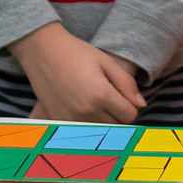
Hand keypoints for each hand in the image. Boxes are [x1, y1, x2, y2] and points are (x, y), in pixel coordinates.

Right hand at [6, 22, 143, 122]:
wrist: (42, 51)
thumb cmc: (75, 52)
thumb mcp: (106, 61)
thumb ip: (126, 83)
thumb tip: (141, 105)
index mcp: (101, 95)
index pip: (130, 115)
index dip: (131, 105)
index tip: (123, 94)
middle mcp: (86, 112)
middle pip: (117, 125)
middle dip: (119, 112)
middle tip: (110, 95)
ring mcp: (71, 119)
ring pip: (101, 130)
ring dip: (104, 119)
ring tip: (96, 99)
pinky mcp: (59, 121)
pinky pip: (83, 130)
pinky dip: (88, 122)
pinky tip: (83, 105)